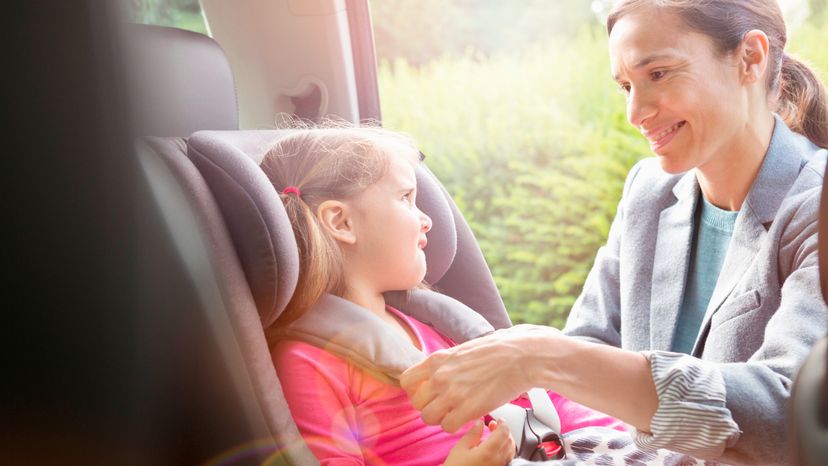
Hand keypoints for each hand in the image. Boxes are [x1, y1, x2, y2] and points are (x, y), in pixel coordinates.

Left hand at [401, 324, 560, 432]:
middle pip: (417, 403)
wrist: (521, 356)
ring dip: (441, 418)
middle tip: (445, 405)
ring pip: (428, 418)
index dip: (416, 390)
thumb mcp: (463, 349)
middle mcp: (440, 377)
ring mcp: (452, 394)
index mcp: (437, 359)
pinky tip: (466, 417)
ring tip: (455, 413)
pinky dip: (455, 426)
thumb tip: (442, 368)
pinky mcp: (467, 409)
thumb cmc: (498, 350)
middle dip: (430, 406)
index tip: (428, 392)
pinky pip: (447, 427)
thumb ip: (448, 362)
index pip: (407, 381)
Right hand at [443, 419, 514, 465]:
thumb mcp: (460, 448)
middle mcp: (498, 461)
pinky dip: (504, 451)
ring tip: (494, 438)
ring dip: (505, 441)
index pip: (504, 433)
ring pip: (510, 451)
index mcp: (488, 452)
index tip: (498, 420)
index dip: (503, 424)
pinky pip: (507, 459)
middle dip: (504, 431)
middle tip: (494, 426)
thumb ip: (473, 433)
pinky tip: (494, 450)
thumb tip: (480, 422)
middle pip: (509, 441)